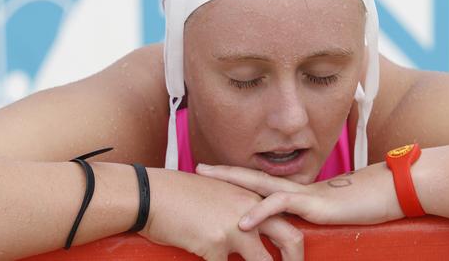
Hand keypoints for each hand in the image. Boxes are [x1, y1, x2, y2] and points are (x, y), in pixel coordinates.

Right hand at [138, 168, 302, 260]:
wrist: (152, 194)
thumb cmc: (179, 195)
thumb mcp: (216, 194)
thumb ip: (236, 209)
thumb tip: (246, 229)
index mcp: (250, 198)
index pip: (284, 219)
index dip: (294, 242)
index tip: (293, 257)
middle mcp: (248, 212)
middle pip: (290, 238)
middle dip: (296, 260)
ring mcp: (233, 228)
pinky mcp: (215, 244)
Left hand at [196, 162, 404, 230]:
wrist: (389, 193)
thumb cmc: (364, 205)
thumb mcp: (330, 217)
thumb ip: (311, 221)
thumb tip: (298, 231)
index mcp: (297, 192)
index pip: (262, 184)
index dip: (239, 180)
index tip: (217, 177)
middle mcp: (295, 189)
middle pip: (252, 176)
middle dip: (225, 172)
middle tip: (199, 166)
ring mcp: (303, 194)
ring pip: (259, 183)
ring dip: (231, 179)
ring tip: (207, 175)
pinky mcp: (313, 203)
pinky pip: (282, 206)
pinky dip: (260, 212)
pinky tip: (243, 222)